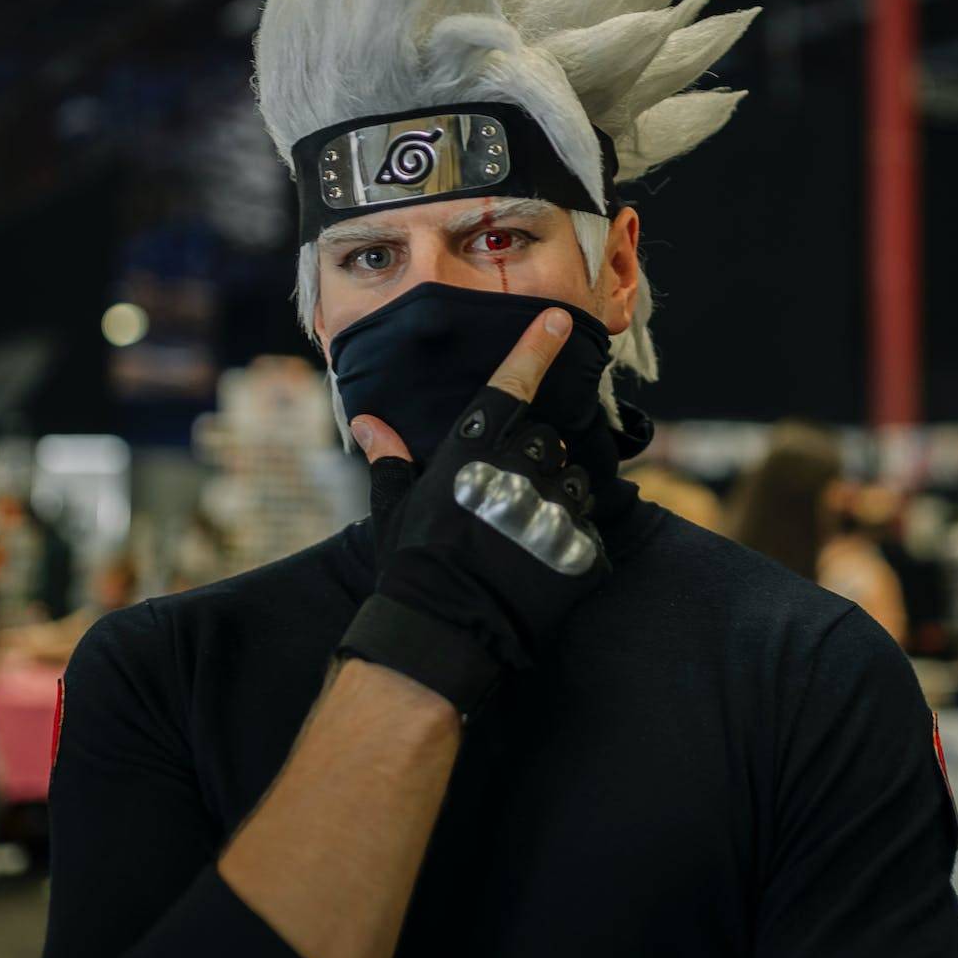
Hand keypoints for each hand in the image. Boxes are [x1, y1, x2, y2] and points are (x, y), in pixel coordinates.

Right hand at [342, 308, 611, 713]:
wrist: (440, 636)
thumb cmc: (411, 569)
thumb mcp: (394, 509)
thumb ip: (390, 459)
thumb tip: (367, 421)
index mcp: (469, 456)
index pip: (510, 386)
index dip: (534, 349)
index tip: (558, 320)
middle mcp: (513, 475)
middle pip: (548, 441)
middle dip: (536, 461)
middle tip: (511, 497)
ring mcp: (549, 513)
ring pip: (578, 482)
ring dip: (561, 498)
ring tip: (528, 531)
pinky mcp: (578, 552)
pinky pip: (590, 529)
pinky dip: (574, 541)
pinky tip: (544, 564)